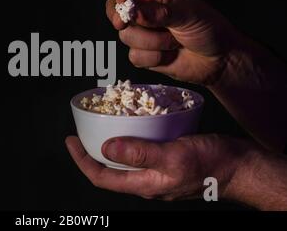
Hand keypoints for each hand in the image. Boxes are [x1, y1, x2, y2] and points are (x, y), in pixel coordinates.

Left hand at [65, 134, 253, 200]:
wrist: (237, 165)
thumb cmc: (210, 163)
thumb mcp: (173, 156)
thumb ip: (140, 153)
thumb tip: (105, 148)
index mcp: (144, 183)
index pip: (101, 176)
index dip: (82, 160)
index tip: (70, 141)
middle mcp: (146, 179)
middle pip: (108, 169)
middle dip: (90, 152)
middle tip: (81, 131)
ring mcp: (155, 170)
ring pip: (123, 159)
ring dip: (108, 143)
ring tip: (99, 125)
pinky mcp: (164, 159)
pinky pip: (138, 150)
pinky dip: (128, 137)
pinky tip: (129, 123)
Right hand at [106, 0, 242, 85]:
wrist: (218, 61)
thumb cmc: (208, 29)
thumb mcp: (188, 15)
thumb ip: (160, 13)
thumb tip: (133, 11)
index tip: (123, 0)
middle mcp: (145, 9)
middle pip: (115, 7)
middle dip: (118, 16)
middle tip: (123, 23)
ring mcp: (142, 32)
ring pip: (126, 35)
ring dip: (151, 42)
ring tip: (174, 41)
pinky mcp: (143, 53)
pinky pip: (134, 56)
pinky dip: (153, 58)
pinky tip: (170, 55)